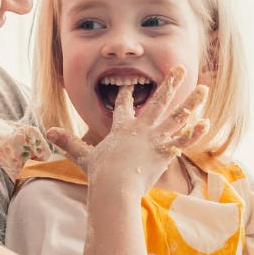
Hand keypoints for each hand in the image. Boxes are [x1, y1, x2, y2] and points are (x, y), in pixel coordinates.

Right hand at [46, 66, 208, 195]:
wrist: (114, 187)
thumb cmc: (100, 173)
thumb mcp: (83, 156)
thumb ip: (70, 144)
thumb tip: (48, 133)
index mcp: (122, 127)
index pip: (123, 105)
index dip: (124, 93)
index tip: (128, 84)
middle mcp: (141, 127)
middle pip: (158, 100)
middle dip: (170, 83)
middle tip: (180, 68)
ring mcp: (155, 137)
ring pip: (177, 115)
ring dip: (191, 102)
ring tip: (203, 89)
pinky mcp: (165, 150)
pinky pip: (183, 139)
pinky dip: (194, 131)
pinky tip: (205, 121)